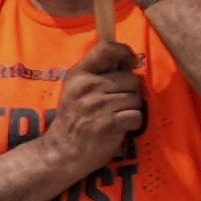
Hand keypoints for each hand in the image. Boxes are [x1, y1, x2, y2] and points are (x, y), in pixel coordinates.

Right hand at [44, 43, 147, 176]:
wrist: (63, 152)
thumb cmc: (74, 118)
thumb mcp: (77, 89)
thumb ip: (98, 72)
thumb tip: (129, 59)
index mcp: (79, 74)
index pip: (107, 48)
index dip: (125, 52)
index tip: (130, 63)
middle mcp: (88, 86)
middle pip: (131, 78)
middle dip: (129, 91)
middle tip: (115, 104)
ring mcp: (99, 105)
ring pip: (136, 98)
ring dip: (131, 109)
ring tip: (115, 116)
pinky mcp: (110, 123)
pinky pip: (137, 115)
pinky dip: (133, 123)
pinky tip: (120, 127)